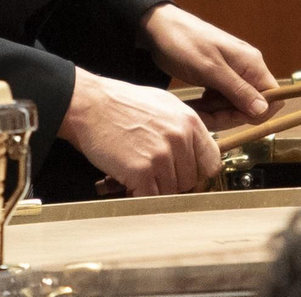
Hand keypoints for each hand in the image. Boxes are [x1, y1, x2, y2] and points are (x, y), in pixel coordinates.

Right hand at [57, 67, 219, 196]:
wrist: (89, 104)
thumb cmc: (120, 104)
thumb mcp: (163, 104)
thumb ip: (183, 127)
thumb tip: (195, 152)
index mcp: (189, 121)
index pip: (211, 162)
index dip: (198, 173)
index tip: (187, 176)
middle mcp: (180, 137)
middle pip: (190, 180)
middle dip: (172, 181)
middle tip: (152, 174)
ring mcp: (162, 155)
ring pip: (171, 192)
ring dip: (154, 189)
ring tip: (137, 174)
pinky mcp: (142, 171)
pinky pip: (151, 198)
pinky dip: (139, 196)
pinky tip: (129, 183)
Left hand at [140, 4, 278, 128]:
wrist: (159, 28)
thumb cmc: (184, 44)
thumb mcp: (210, 69)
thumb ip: (238, 90)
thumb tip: (264, 110)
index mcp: (251, 63)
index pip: (272, 97)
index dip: (256, 113)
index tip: (230, 116)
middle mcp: (247, 68)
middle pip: (251, 106)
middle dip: (229, 115)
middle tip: (203, 116)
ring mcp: (233, 73)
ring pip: (235, 106)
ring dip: (216, 113)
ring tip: (195, 109)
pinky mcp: (219, 77)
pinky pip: (222, 100)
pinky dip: (210, 107)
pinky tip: (197, 104)